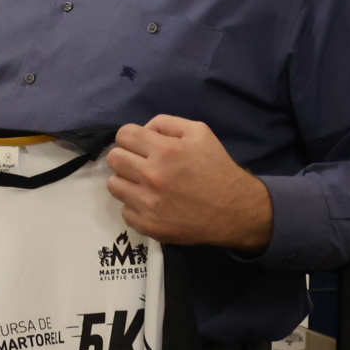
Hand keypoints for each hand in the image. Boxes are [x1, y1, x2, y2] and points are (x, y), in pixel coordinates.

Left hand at [105, 115, 273, 250]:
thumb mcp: (199, 133)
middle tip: (142, 164)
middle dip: (126, 158)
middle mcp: (152, 176)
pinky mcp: (147, 225)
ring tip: (146, 184)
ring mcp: (148, 203)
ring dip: (127, 182)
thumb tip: (142, 130)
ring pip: (114, 185)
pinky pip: (124, 211)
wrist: (235, 210)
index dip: (130, 138)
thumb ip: (166, 124)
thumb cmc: (217, 168)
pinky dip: (135, 206)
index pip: (123, 135)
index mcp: (166, 150)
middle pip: (114, 159)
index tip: (139, 145)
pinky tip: (153, 204)